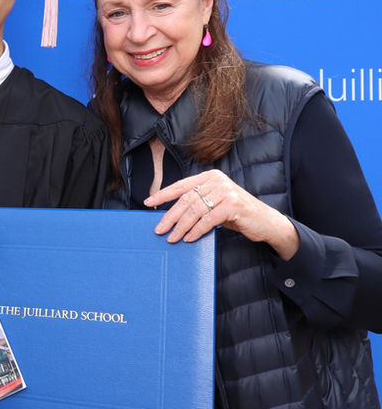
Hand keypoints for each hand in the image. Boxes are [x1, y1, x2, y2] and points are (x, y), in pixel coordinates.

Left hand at [144, 169, 299, 259]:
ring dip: (181, 226)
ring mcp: (226, 192)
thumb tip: (171, 214)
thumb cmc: (237, 214)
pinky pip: (208, 220)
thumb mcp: (216, 203)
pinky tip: (189, 238)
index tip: (148, 203)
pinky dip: (196, 230)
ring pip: (195, 210)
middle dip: (170, 216)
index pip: (181, 185)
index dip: (163, 194)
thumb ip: (198, 202)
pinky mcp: (233, 205)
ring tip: (172, 238)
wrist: (266, 222)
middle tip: (159, 229)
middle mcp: (217, 181)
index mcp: (210, 176)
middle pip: (186, 199)